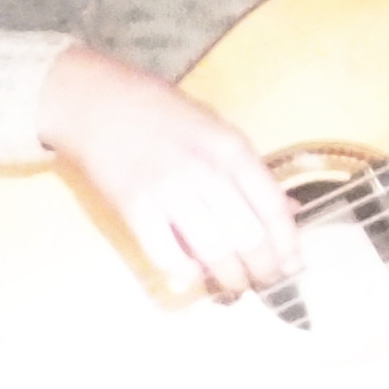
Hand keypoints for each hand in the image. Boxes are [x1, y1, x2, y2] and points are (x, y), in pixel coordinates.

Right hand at [37, 43, 297, 296]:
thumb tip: (289, 211)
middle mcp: (205, 171)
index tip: (291, 264)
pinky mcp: (134, 207)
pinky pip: (167, 254)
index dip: (286, 244)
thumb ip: (250, 171)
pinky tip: (192, 276)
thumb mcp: (217, 130)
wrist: (97, 103)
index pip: (273, 207)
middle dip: (261, 268)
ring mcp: (169, 191)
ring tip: (234, 285)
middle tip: (263, 281)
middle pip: (248, 236)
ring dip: (229, 277)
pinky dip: (184, 273)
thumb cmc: (162, 114)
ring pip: (213, 251)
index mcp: (231, 149)